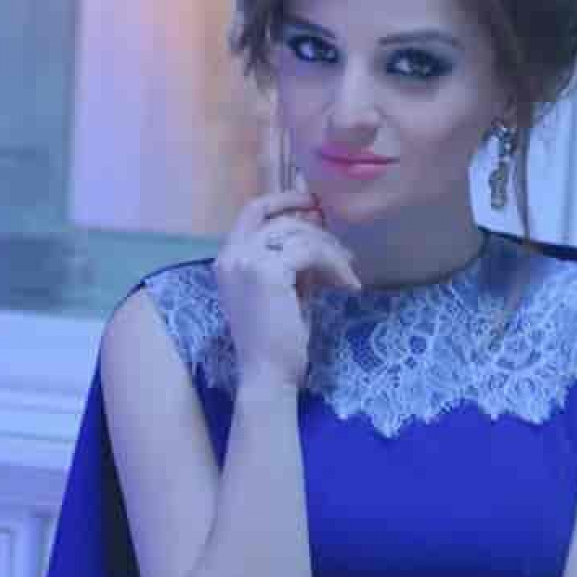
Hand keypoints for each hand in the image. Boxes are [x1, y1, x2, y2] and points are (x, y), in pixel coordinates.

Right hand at [213, 190, 360, 389]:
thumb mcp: (283, 289)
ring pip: (300, 235)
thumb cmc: (276, 340)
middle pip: (282, 221)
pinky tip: (349, 286)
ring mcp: (247, 261)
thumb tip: (319, 235)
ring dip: (331, 250)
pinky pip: (311, 252)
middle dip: (318, 231)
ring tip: (349, 273)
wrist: (267, 375)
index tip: (313, 203)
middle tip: (346, 251)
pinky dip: (335, 265)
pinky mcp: (268, 271)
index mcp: (227, 258)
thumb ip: (291, 261)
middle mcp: (231, 254)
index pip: (253, 211)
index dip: (284, 200)